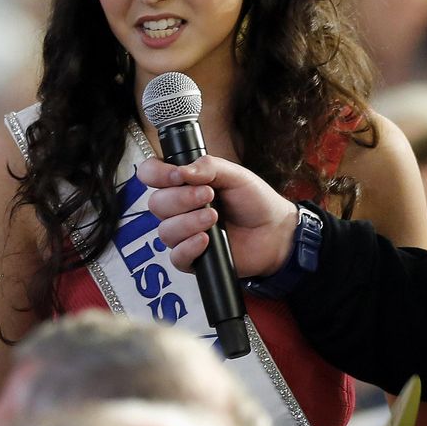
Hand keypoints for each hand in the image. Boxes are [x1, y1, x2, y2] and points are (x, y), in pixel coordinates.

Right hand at [136, 155, 297, 276]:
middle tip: (209, 196)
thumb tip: (182, 170)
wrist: (276, 232)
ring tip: (214, 218)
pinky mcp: (191, 258)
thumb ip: (209, 167)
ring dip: (188, 222)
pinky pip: (176, 256)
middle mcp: (177, 208)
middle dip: (181, 199)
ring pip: (164, 230)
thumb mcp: (236, 175)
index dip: (156, 174)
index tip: (177, 176)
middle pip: (155, 203)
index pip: (150, 174)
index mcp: (182, 183)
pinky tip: (206, 240)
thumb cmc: (254, 201)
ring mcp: (182, 234)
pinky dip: (189, 247)